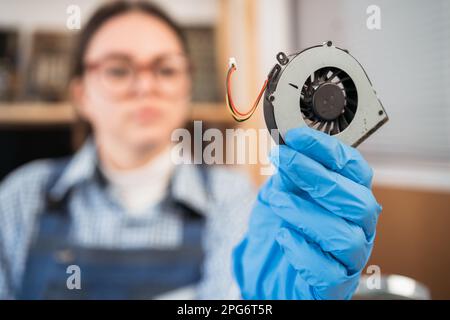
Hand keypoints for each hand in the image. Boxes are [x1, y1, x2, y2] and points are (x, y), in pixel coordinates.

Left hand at [232, 126, 381, 298]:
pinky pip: (328, 272)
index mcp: (349, 199)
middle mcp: (357, 227)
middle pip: (357, 200)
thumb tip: (289, 149)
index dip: (328, 149)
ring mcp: (349, 258)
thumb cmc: (279, 229)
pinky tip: (284, 237)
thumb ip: (288, 176)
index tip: (297, 136)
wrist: (263, 271)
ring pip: (345, 236)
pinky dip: (302, 250)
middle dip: (318, 175)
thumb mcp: (279, 194)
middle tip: (285, 160)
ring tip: (277, 201)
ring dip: (305, 212)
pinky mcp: (334, 286)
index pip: (354, 169)